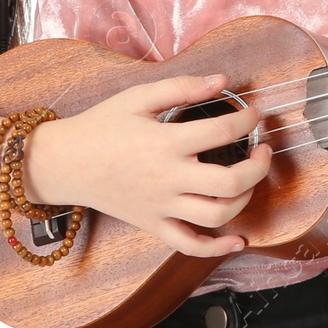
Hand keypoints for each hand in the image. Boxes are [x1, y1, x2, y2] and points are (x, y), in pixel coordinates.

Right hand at [24, 72, 272, 256]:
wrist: (64, 162)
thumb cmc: (101, 125)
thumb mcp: (138, 97)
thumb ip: (182, 87)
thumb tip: (222, 80)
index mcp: (165, 143)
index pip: (222, 132)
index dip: (247, 120)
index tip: (253, 113)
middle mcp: (167, 178)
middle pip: (230, 182)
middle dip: (258, 166)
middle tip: (263, 150)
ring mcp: (161, 207)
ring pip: (217, 215)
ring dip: (245, 199)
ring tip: (249, 180)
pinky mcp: (154, 225)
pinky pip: (190, 245)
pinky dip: (218, 247)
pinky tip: (238, 240)